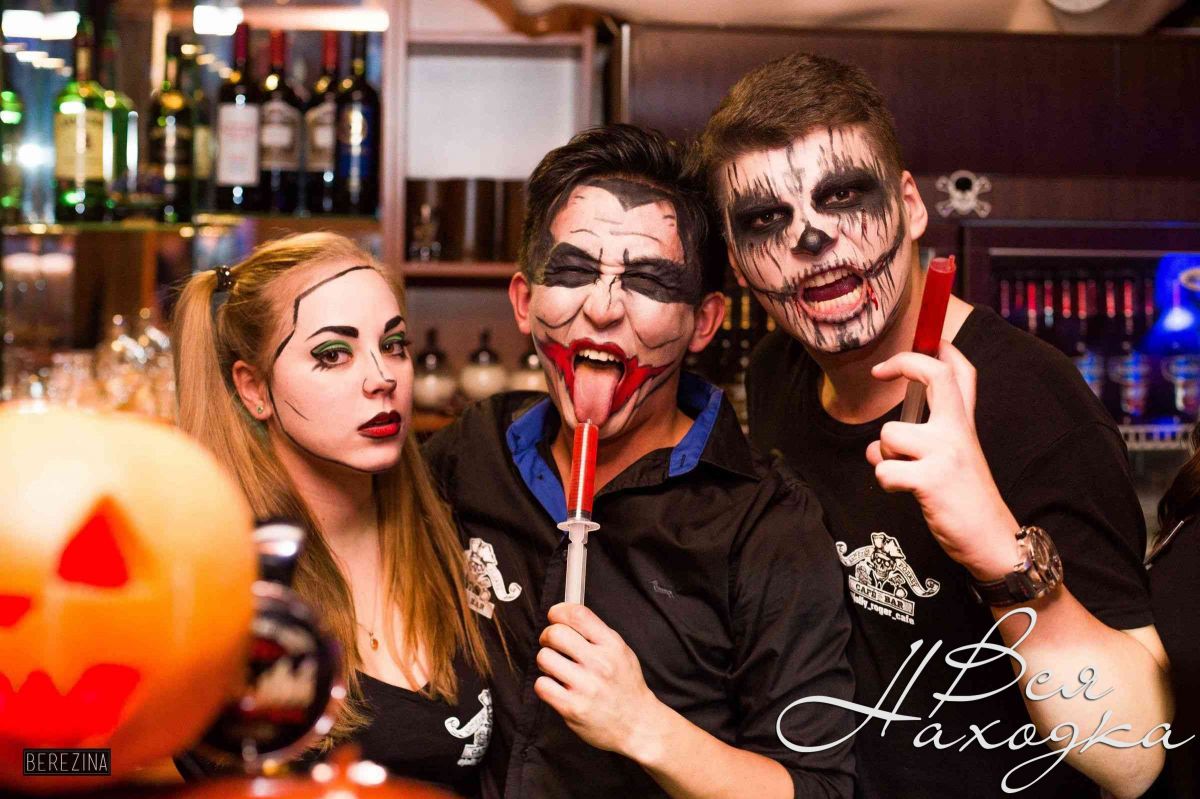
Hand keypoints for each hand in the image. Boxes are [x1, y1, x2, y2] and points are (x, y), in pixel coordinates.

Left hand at [534, 603, 666, 760]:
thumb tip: (568, 616)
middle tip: (551, 644)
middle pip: (555, 633)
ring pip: (544, 658)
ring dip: (545, 662)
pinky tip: (556, 687)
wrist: (638, 725)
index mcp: (612, 645)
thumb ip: (597, 635)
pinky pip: (542, 685)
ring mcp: (585, 686)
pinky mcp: (572, 707)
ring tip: (556, 668)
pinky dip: (545, 684)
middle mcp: (599, 663)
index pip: (578, 614)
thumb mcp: (622, 652)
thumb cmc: (627, 687)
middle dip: (547, 636)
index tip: (555, 616)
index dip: (559, 611)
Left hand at [866, 341, 1021, 580]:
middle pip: (936, 376)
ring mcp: (946, 453)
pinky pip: (884, 470)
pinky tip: (905, 492)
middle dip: (904, 364)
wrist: (992, 541)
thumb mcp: (952, 460)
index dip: (933, 351)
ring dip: (884, 457)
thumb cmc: (964, 501)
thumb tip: (875, 447)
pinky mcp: (931, 479)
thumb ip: (918, 444)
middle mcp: (958, 431)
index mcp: (965, 424)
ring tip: (906, 475)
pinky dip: (886, 482)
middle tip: (880, 370)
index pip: (959, 372)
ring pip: (888, 435)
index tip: (904, 354)